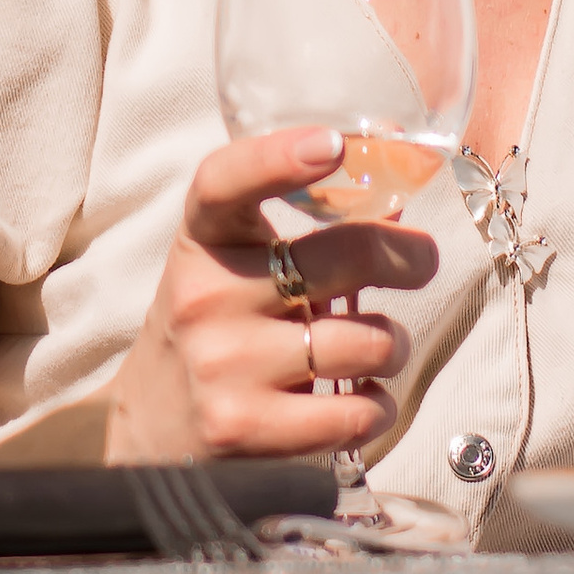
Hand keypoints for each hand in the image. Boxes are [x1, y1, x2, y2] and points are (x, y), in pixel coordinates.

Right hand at [101, 127, 435, 463]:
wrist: (151, 428)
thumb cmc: (214, 327)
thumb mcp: (232, 265)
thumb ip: (300, 230)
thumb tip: (398, 189)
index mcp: (202, 239)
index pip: (224, 181)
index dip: (277, 157)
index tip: (331, 144)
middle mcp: (205, 295)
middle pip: (340, 257)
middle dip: (404, 257)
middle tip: (422, 261)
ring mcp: (224, 365)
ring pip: (364, 341)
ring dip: (392, 343)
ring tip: (380, 346)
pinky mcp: (247, 430)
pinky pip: (354, 412)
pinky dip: (377, 406)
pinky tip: (363, 398)